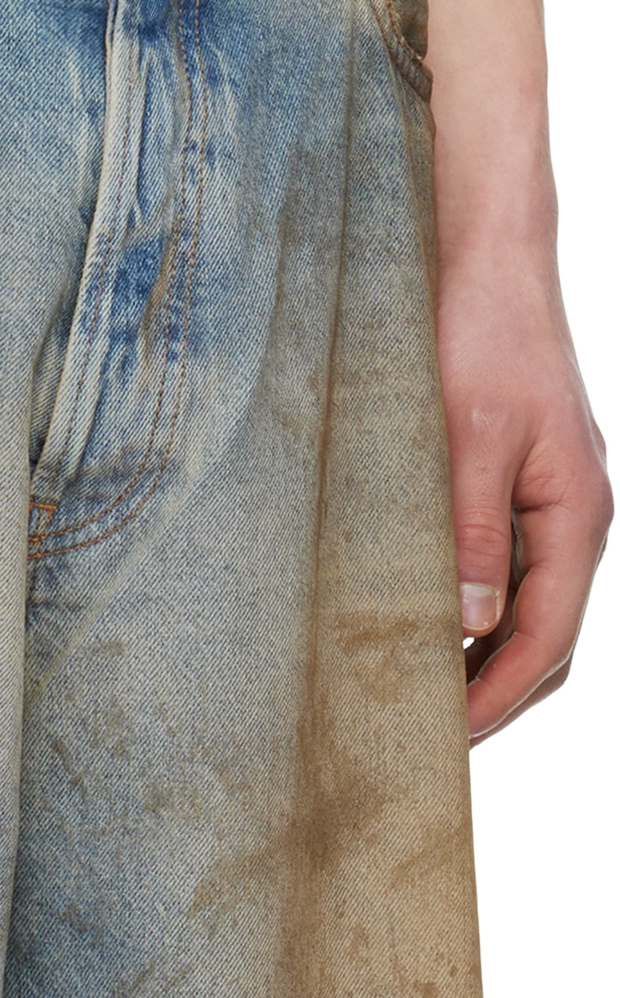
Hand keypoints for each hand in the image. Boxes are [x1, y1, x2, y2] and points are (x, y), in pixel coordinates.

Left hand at [437, 234, 610, 745]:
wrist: (487, 257)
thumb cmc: (483, 333)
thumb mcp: (469, 438)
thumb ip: (472, 534)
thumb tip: (473, 624)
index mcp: (577, 515)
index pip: (548, 639)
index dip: (498, 698)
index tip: (446, 740)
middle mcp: (574, 520)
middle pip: (546, 641)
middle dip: (495, 696)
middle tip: (428, 740)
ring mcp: (550, 507)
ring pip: (527, 614)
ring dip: (483, 662)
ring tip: (420, 700)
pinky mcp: (519, 490)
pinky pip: (506, 575)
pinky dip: (472, 616)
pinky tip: (425, 630)